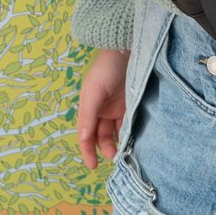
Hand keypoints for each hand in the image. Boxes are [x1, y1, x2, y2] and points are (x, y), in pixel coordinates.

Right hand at [77, 48, 131, 168]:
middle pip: (101, 137)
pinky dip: (128, 133)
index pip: (86, 135)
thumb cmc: (106, 69)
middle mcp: (101, 110)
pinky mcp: (130, 104)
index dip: (87, 152)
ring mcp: (116, 108)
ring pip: (114, 132)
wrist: (125, 49)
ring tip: (125, 151)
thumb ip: (88, 116)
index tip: (93, 167)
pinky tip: (132, 140)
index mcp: (88, 108)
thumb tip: (82, 139)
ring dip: (117, 143)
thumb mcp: (93, 92)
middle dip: (106, 149)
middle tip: (116, 157)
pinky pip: (127, 124)